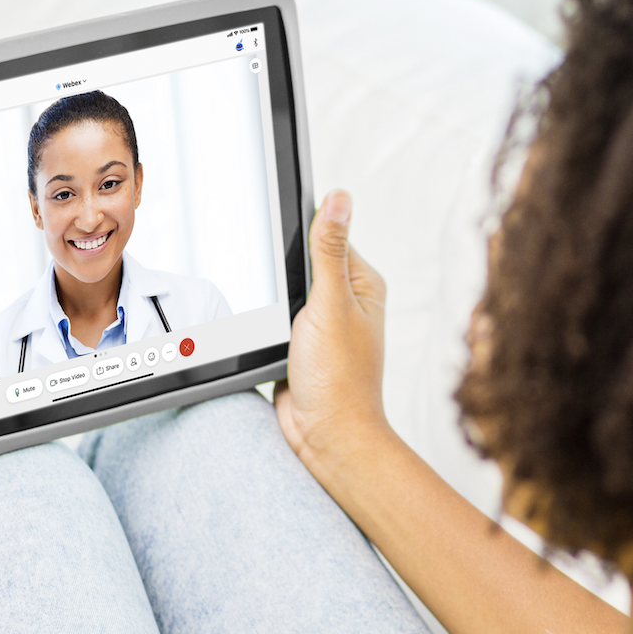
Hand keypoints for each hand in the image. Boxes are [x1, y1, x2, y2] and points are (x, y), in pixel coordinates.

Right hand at [275, 190, 392, 473]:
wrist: (324, 436)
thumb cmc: (338, 379)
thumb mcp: (329, 304)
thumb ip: (329, 250)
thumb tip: (339, 198)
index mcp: (363, 284)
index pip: (330, 235)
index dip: (304, 231)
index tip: (281, 230)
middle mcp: (346, 301)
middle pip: (303, 262)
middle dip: (282, 270)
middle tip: (281, 294)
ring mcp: (323, 323)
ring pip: (287, 291)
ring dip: (274, 300)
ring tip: (278, 320)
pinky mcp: (302, 345)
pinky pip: (279, 319)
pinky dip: (269, 323)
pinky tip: (269, 333)